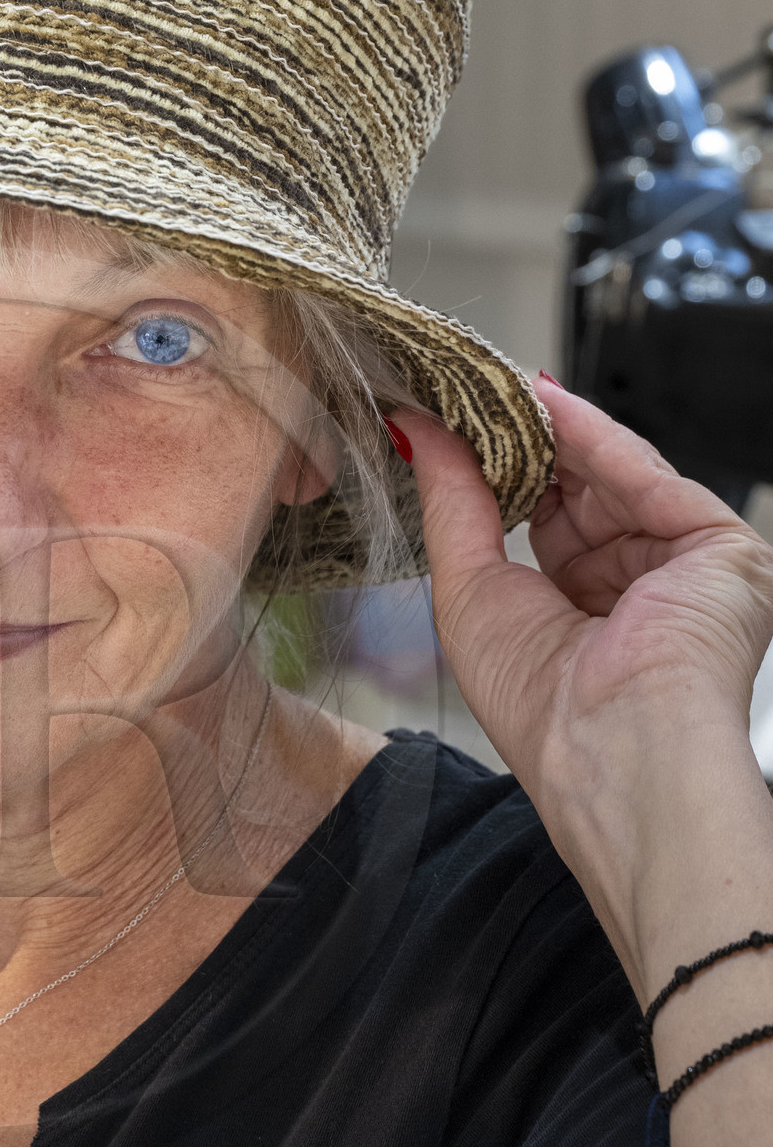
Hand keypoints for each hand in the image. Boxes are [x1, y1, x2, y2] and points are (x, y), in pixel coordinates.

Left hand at [407, 379, 772, 824]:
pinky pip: (652, 478)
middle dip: (527, 447)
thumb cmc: (542, 710)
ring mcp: (687, 570)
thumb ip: (450, 506)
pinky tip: (547, 406)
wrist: (612, 754)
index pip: (550, 525)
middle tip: (470, 395)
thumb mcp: (469, 592)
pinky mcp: (725, 551)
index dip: (505, 476)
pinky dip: (596, 440)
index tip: (455, 427)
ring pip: (618, 479)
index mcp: (590, 619)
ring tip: (495, 391)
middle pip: (585, 494)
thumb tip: (421, 433)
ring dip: (555, 434)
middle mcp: (644, 593)